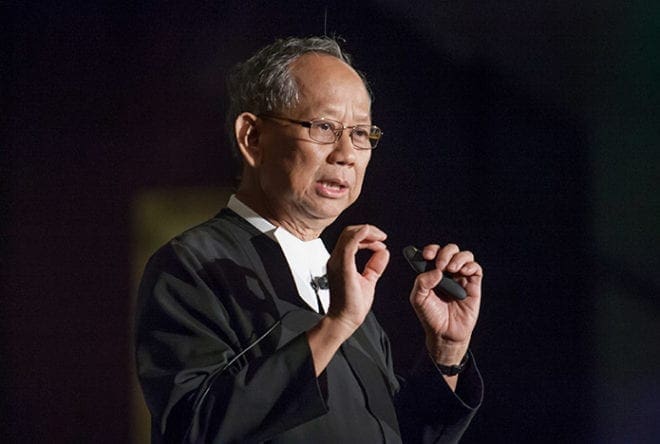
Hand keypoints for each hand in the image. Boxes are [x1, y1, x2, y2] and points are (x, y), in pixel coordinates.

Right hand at [325, 224, 389, 333]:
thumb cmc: (352, 305)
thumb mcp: (368, 280)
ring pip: (349, 234)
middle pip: (349, 232)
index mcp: (340, 261)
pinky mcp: (343, 267)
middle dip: (368, 230)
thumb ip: (375, 265)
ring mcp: (337, 262)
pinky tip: (370, 234)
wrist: (344, 320)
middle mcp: (336, 259)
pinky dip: (360, 235)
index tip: (381, 241)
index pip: (351, 237)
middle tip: (382, 237)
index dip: (368, 235)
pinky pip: (349, 244)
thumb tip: (384, 252)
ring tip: (380, 239)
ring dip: (367, 232)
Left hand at [409, 244, 481, 364]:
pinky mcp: (474, 285)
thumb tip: (436, 271)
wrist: (445, 334)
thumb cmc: (431, 316)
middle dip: (445, 253)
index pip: (434, 252)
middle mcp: (448, 272)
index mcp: (433, 272)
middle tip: (440, 265)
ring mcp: (461, 277)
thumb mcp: (418, 299)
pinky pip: (476, 268)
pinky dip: (470, 266)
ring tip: (451, 270)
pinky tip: (462, 272)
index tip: (427, 255)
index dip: (431, 249)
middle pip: (450, 250)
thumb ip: (422, 282)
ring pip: (465, 256)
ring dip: (458, 258)